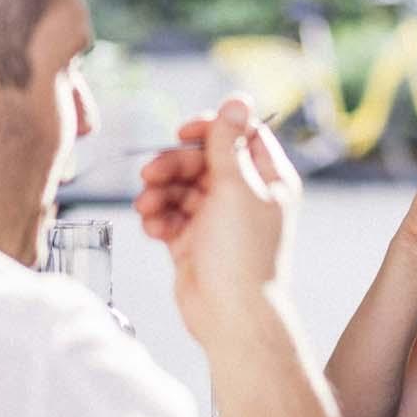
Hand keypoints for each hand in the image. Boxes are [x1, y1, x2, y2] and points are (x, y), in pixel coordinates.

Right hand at [134, 95, 300, 341]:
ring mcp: (218, 220)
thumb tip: (238, 99)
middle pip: (202, 160)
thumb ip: (229, 143)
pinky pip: (171, 216)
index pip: (240, 135)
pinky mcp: (194, 242)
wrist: (231, 317)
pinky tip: (153, 228)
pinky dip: (159, 218)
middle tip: (150, 175)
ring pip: (181, 188)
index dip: (210, 129)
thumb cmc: (243, 255)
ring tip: (148, 208)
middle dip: (173, 165)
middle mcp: (245, 196)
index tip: (184, 132)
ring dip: (160, 193)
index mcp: (268, 179)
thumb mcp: (236, 189)